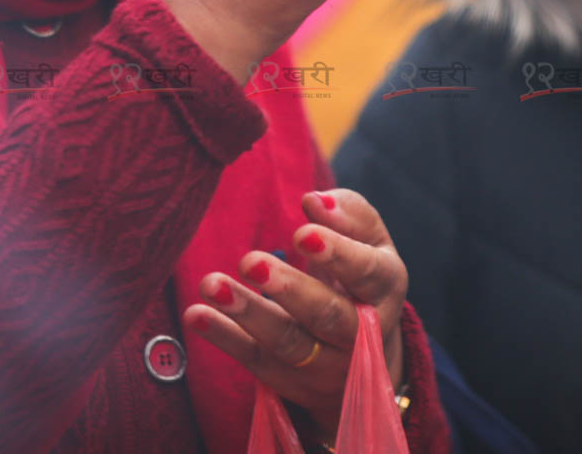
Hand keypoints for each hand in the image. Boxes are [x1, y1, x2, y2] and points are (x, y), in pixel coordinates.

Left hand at [184, 190, 408, 442]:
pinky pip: (256, 361)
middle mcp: (363, 334)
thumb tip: (314, 201)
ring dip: (248, 313)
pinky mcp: (290, 380)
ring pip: (289, 343)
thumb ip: (348, 215)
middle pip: (328, 316)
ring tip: (211, 284)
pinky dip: (225, 338)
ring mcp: (326, 364)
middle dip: (290, 290)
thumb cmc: (358, 277)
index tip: (302, 233)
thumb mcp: (368, 243)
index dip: (338, 255)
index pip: (368, 273)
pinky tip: (196, 314)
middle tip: (251, 262)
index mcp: (384, 288)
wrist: (364, 356)